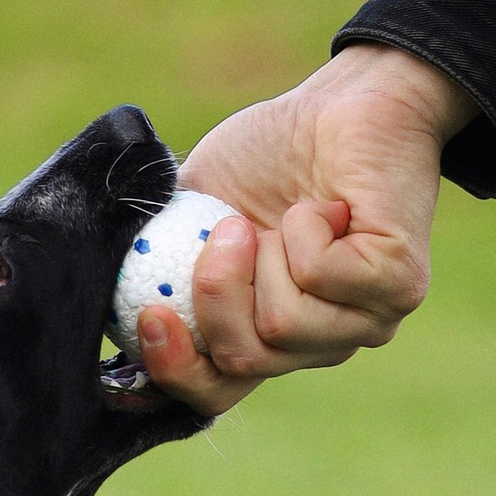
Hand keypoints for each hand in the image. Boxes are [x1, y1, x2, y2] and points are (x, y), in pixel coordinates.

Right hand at [135, 47, 475, 415]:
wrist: (344, 102)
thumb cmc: (270, 152)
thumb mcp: (192, 205)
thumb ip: (155, 254)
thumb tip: (97, 289)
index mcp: (262, 333)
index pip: (212, 392)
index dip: (172, 370)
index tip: (149, 317)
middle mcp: (314, 343)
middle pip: (240, 360)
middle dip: (214, 291)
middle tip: (226, 231)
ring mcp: (363, 323)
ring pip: (280, 324)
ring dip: (265, 251)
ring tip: (291, 209)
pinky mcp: (398, 288)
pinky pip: (320, 276)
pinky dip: (307, 227)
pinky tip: (332, 206)